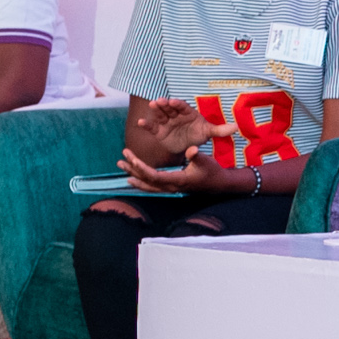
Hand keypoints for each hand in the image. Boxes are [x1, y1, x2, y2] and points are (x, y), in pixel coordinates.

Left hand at [119, 141, 236, 196]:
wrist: (217, 184)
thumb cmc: (211, 171)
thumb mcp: (206, 161)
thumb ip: (197, 155)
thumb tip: (191, 150)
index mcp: (178, 180)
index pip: (155, 176)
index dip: (142, 168)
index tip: (132, 158)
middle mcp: (171, 187)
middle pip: (147, 180)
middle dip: (134, 169)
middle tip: (123, 158)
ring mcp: (170, 189)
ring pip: (147, 184)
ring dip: (133, 175)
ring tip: (121, 165)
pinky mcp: (170, 187)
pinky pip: (151, 186)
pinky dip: (140, 181)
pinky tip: (131, 177)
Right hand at [138, 96, 220, 158]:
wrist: (188, 147)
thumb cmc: (198, 135)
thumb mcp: (209, 132)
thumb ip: (220, 130)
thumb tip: (236, 127)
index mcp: (187, 113)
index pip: (182, 106)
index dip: (177, 103)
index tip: (173, 100)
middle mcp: (175, 115)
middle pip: (169, 108)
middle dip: (164, 104)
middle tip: (159, 100)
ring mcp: (166, 122)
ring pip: (159, 114)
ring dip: (155, 110)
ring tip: (151, 106)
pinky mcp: (158, 131)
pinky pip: (151, 127)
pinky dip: (146, 124)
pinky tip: (140, 122)